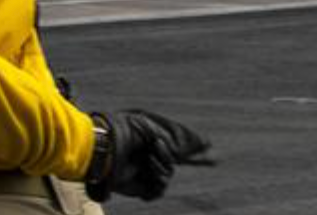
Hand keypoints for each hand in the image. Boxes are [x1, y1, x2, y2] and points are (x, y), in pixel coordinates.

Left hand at [86, 109, 213, 201]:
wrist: (106, 149)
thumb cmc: (125, 132)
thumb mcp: (151, 127)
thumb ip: (172, 137)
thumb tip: (185, 150)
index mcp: (151, 140)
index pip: (176, 144)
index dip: (193, 147)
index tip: (210, 146)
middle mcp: (149, 156)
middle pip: (174, 161)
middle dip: (174, 155)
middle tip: (157, 146)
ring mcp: (145, 172)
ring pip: (167, 175)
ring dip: (162, 165)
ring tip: (150, 158)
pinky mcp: (139, 187)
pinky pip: (158, 190)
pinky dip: (157, 183)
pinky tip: (151, 172)